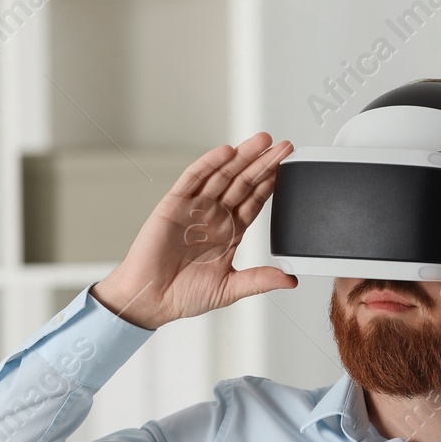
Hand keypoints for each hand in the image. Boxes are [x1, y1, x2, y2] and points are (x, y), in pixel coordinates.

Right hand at [91, 133, 296, 328]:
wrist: (150, 300)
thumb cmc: (184, 295)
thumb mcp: (230, 288)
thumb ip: (260, 280)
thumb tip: (290, 280)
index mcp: (229, 233)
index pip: (254, 201)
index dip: (271, 184)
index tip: (289, 168)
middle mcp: (213, 216)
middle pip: (244, 183)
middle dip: (264, 164)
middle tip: (284, 147)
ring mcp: (194, 208)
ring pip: (222, 175)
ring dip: (242, 157)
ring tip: (262, 141)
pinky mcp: (174, 205)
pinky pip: (193, 179)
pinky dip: (209, 164)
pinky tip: (226, 152)